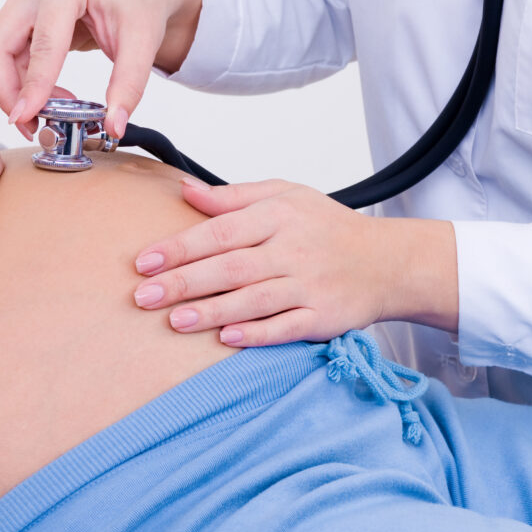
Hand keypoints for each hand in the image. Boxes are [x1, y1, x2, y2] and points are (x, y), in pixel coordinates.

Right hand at [0, 0, 203, 139]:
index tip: (26, 118)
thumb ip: (128, 84)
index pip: (41, 44)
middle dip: (7, 91)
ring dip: (13, 88)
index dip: (32, 85)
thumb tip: (114, 125)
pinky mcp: (21, 11)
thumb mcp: (143, 41)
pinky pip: (7, 52)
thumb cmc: (140, 1)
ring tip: (48, 112)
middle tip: (29, 124)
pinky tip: (49, 94)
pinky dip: (21, 79)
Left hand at [130, 179, 458, 346]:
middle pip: (231, 267)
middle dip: (185, 282)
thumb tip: (185, 190)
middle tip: (144, 296)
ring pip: (254, 300)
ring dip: (211, 312)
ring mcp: (310, 284)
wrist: (388, 262)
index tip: (145, 261)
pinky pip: (286, 327)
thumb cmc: (328, 226)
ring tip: (174, 320)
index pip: (221, 230)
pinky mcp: (324, 317)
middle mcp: (294, 249)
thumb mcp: (286, 195)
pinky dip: (257, 334)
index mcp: (280, 215)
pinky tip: (226, 340)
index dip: (181, 247)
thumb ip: (233, 197)